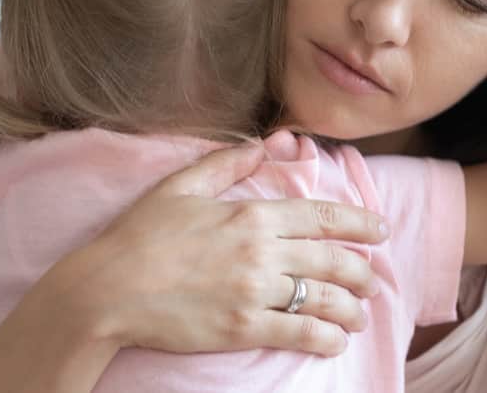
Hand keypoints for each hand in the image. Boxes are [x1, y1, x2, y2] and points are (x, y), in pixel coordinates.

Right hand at [53, 143, 389, 357]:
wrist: (105, 290)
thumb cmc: (138, 235)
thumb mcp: (180, 185)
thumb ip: (227, 162)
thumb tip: (263, 144)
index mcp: (252, 213)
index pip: (323, 216)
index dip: (360, 223)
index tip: (380, 230)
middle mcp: (262, 251)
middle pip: (334, 260)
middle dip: (363, 271)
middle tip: (374, 279)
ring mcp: (254, 292)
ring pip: (323, 299)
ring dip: (351, 309)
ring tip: (359, 316)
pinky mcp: (242, 328)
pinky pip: (299, 333)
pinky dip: (325, 338)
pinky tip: (335, 341)